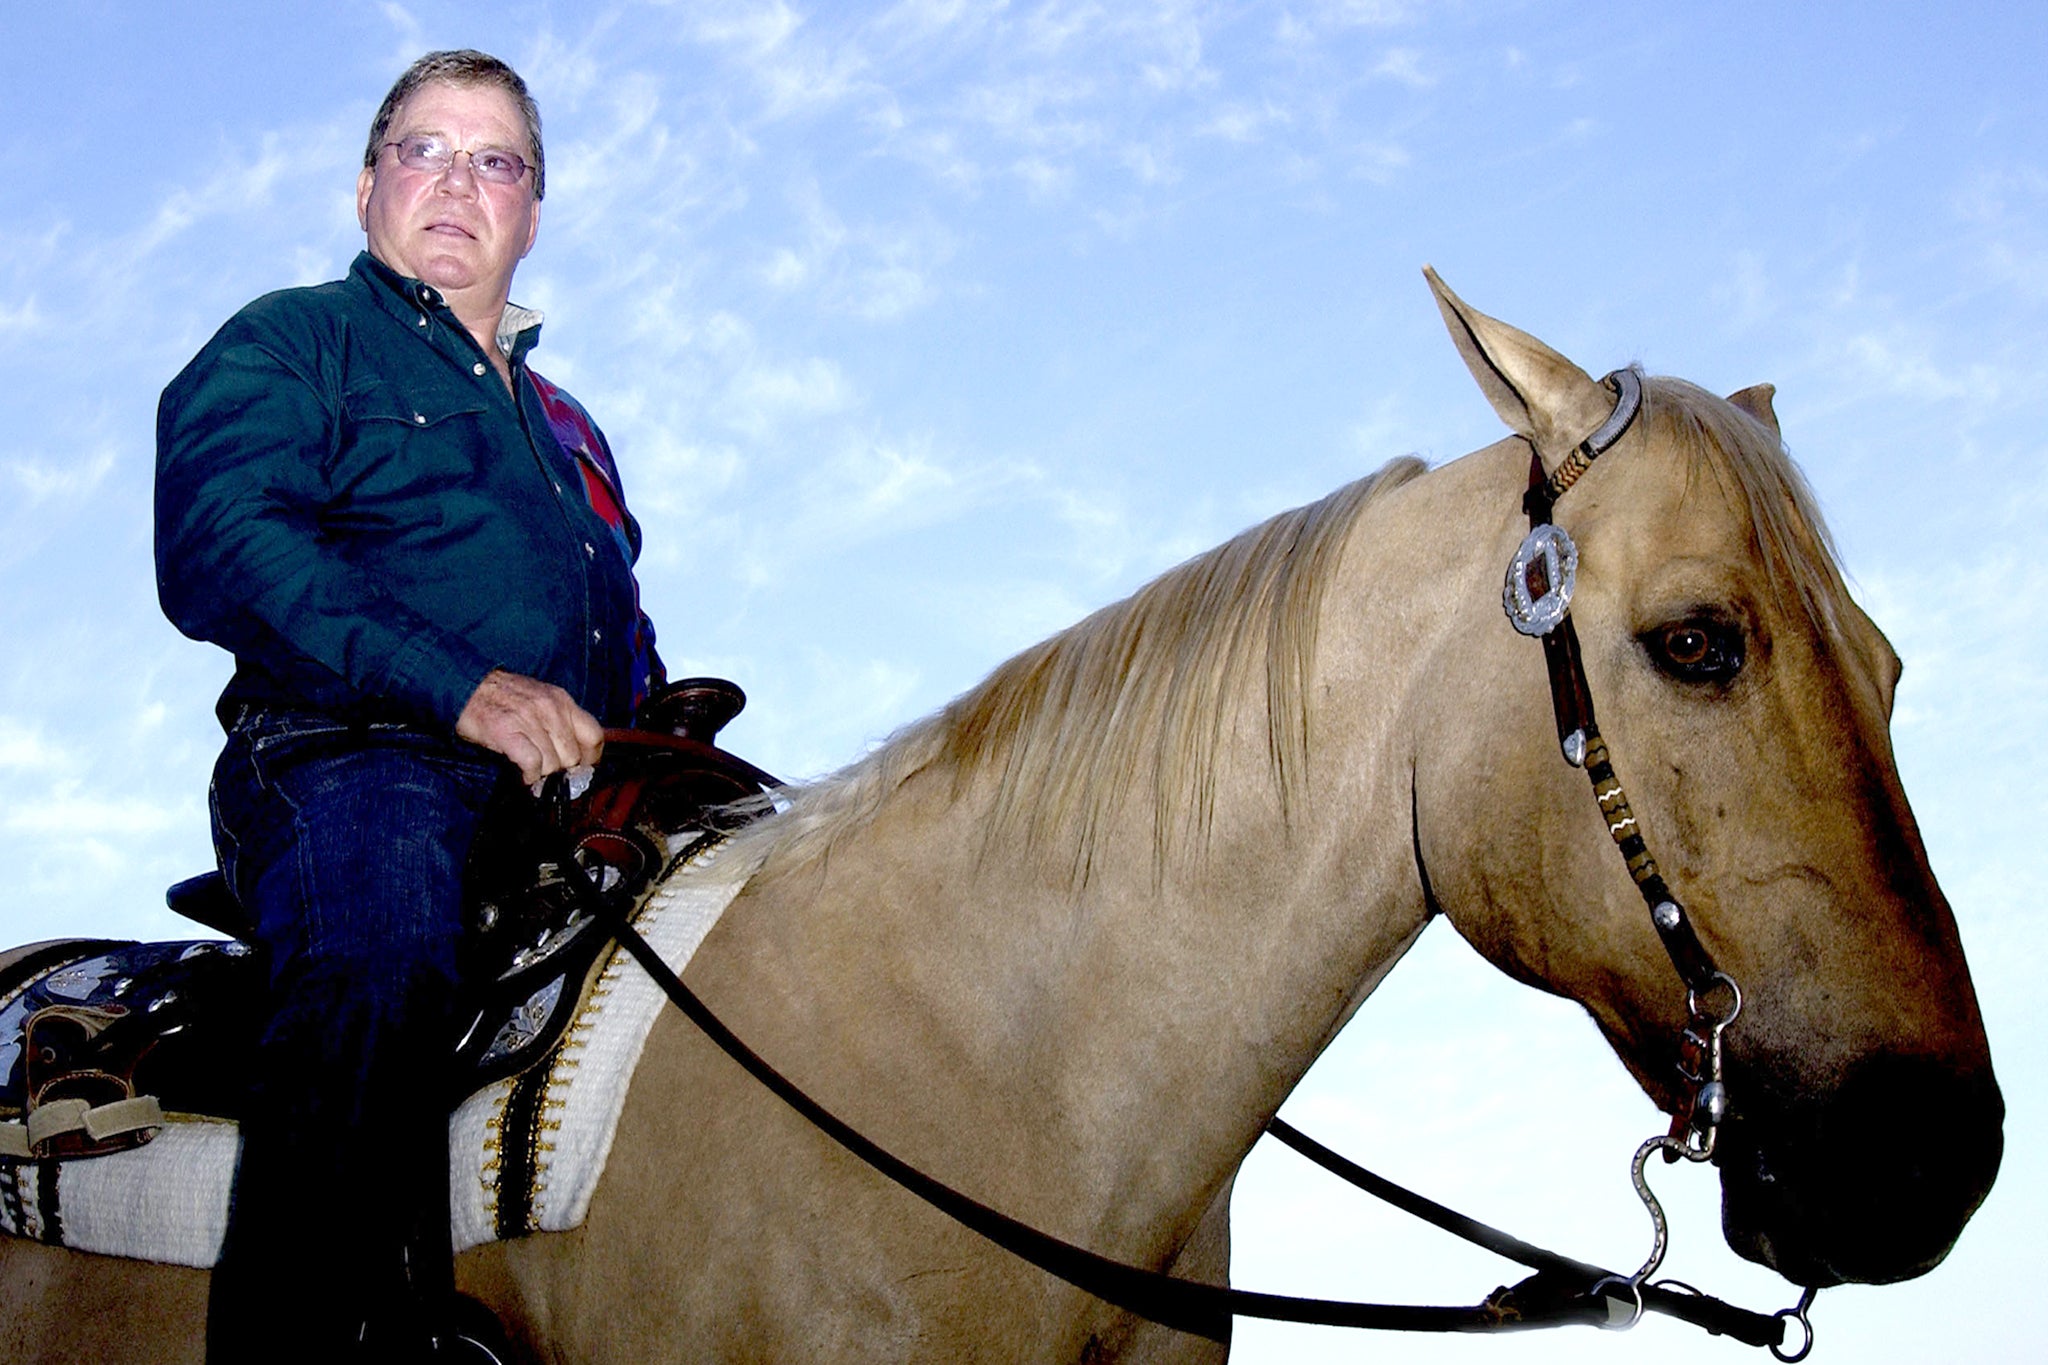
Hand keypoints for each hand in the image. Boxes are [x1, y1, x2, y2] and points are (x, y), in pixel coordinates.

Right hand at [455, 669, 604, 784]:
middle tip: (548, 772)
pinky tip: (523, 774)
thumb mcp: (543, 701)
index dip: (590, 759)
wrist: (469, 686)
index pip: (595, 736)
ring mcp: (530, 719)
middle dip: (561, 770)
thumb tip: (579, 756)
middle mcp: (551, 708)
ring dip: (543, 774)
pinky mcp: (508, 731)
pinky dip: (529, 775)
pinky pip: (532, 763)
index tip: (579, 768)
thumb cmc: (506, 698)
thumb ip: (563, 722)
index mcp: (563, 701)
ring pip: (553, 764)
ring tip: (532, 770)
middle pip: (573, 756)